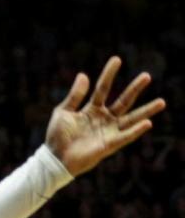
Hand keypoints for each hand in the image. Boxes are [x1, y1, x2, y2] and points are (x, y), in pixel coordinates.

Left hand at [44, 57, 165, 175]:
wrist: (55, 157)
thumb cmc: (57, 136)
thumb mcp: (63, 111)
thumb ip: (75, 95)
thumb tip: (84, 75)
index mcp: (92, 110)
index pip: (103, 89)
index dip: (109, 74)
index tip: (117, 59)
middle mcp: (104, 119)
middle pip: (123, 101)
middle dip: (135, 88)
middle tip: (147, 75)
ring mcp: (108, 131)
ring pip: (131, 118)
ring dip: (146, 110)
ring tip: (162, 101)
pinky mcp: (110, 145)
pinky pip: (126, 136)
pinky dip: (136, 130)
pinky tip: (147, 123)